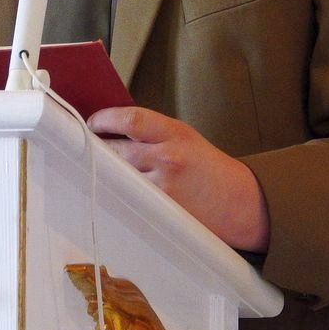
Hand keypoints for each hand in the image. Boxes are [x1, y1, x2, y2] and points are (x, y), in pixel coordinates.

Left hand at [88, 106, 270, 252]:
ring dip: (107, 176)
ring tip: (103, 175)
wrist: (239, 201)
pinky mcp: (160, 210)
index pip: (131, 119)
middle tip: (89, 152)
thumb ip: (153, 134)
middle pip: (116, 150)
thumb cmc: (209, 169)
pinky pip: (128, 201)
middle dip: (99, 151)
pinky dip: (120, 197)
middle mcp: (168, 156)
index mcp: (176, 133)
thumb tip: (112, 132)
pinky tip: (119, 195)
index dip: (105, 119)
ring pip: (118, 178)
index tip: (92, 123)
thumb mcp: (186, 139)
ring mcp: (163, 186)